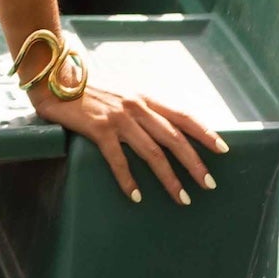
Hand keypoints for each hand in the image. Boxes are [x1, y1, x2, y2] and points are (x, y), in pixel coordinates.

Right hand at [30, 76, 227, 205]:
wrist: (55, 79)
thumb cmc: (88, 91)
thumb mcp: (121, 94)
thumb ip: (140, 109)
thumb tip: (162, 129)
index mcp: (145, 97)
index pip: (183, 115)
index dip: (205, 132)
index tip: (223, 149)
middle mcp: (137, 106)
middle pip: (174, 138)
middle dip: (194, 163)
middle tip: (209, 184)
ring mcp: (119, 117)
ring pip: (152, 152)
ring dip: (170, 178)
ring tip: (182, 198)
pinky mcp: (99, 128)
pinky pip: (118, 158)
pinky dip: (128, 179)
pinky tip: (136, 195)